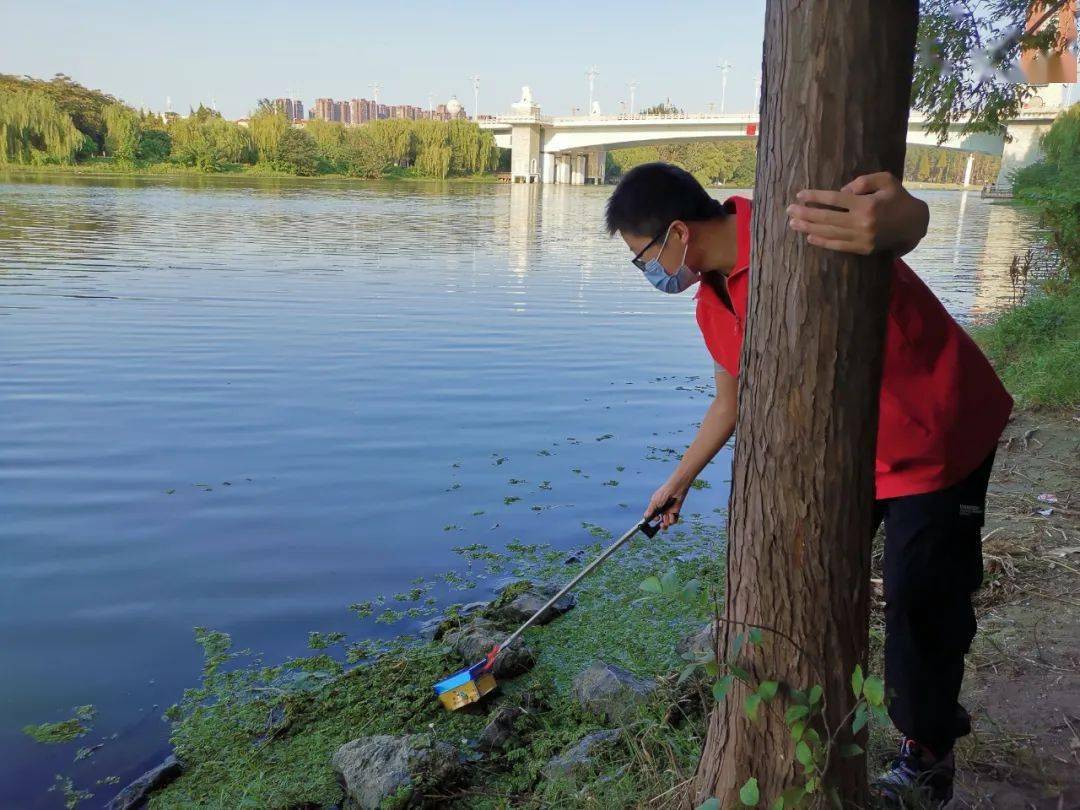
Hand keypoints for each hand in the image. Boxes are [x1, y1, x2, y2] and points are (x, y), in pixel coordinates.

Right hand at [644, 479, 689, 531]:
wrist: (675, 489)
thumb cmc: (663, 493)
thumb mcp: (654, 501)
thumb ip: (650, 510)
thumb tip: (645, 516)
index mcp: (655, 508)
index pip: (653, 517)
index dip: (653, 520)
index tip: (654, 521)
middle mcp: (662, 511)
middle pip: (661, 522)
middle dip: (661, 526)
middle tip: (662, 525)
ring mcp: (669, 512)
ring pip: (667, 523)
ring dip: (667, 522)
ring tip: (666, 518)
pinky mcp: (675, 512)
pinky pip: (674, 520)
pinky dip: (672, 519)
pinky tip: (671, 514)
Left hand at [786, 172, 928, 255]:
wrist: (915, 224)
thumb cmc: (898, 198)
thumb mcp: (886, 180)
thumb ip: (864, 181)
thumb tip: (842, 191)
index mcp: (867, 204)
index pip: (835, 200)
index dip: (816, 197)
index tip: (800, 194)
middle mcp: (863, 222)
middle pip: (828, 218)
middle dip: (806, 213)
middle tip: (789, 210)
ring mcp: (863, 238)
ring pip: (830, 233)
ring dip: (809, 228)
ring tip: (793, 223)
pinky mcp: (863, 249)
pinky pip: (839, 246)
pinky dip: (823, 242)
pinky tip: (809, 236)